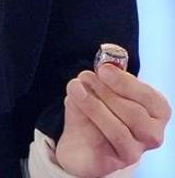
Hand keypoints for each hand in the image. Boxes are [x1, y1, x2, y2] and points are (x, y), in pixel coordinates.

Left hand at [55, 65, 170, 175]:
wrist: (79, 140)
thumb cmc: (97, 108)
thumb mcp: (101, 87)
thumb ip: (106, 77)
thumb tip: (105, 65)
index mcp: (155, 112)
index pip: (151, 99)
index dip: (126, 82)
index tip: (103, 69)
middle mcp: (151, 134)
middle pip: (135, 114)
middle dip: (107, 92)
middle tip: (86, 76)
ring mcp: (134, 152)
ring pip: (119, 130)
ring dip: (94, 105)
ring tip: (77, 88)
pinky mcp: (114, 163)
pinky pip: (102, 144)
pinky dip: (88, 119)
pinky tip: (74, 102)